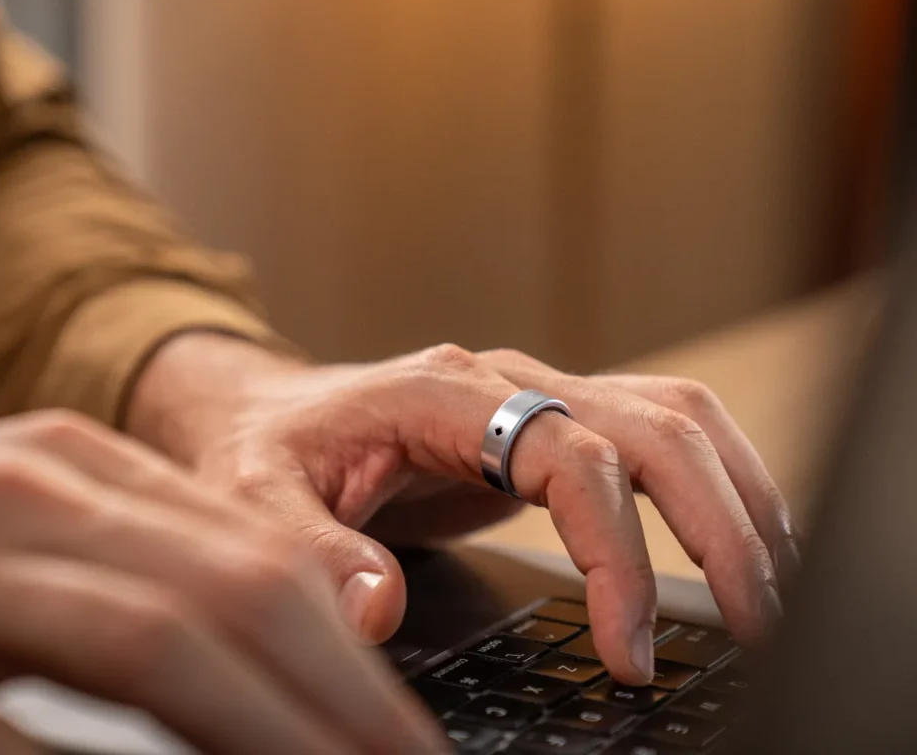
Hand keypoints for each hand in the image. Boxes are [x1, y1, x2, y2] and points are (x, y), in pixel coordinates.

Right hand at [0, 411, 445, 753]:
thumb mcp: (25, 534)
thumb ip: (137, 570)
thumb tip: (279, 657)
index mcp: (68, 466)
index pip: (255, 554)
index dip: (350, 655)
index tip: (401, 732)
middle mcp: (18, 499)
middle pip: (237, 596)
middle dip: (346, 704)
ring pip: (161, 646)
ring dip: (280, 738)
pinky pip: (29, 742)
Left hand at [130, 335, 799, 686]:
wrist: (268, 414)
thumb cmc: (268, 448)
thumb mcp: (258, 497)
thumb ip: (311, 549)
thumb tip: (376, 608)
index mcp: (442, 393)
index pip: (568, 454)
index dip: (615, 550)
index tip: (624, 644)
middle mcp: (505, 383)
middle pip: (649, 427)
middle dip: (717, 526)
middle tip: (752, 622)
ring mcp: (534, 397)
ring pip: (672, 419)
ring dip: (735, 493)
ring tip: (767, 583)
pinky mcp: (547, 427)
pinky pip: (654, 435)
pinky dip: (711, 482)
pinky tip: (732, 535)